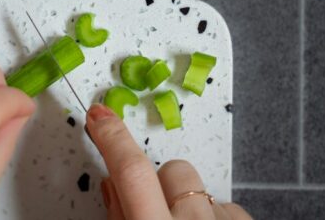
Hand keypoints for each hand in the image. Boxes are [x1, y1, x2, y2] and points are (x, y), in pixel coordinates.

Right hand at [87, 104, 252, 219]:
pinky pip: (224, 203)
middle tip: (154, 212)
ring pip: (199, 185)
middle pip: (173, 170)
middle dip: (160, 184)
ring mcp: (224, 219)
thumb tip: (112, 184)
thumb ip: (121, 217)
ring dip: (188, 203)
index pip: (130, 172)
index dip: (112, 138)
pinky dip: (212, 216)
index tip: (100, 115)